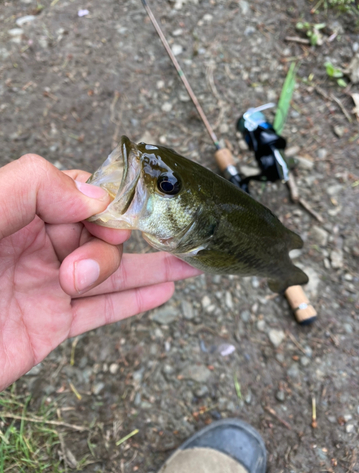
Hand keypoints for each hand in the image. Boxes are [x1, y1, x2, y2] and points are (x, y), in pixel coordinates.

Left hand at [0, 154, 199, 390]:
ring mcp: (46, 285)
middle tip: (77, 271)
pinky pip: (101, 312)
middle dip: (105, 247)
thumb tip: (93, 196)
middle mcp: (35, 244)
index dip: (104, 202)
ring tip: (187, 262)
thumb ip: (32, 186)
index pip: (78, 193)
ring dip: (149, 266)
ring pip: (108, 271)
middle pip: (98, 232)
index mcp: (17, 210)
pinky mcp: (50, 325)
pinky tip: (165, 289)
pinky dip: (135, 301)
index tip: (111, 218)